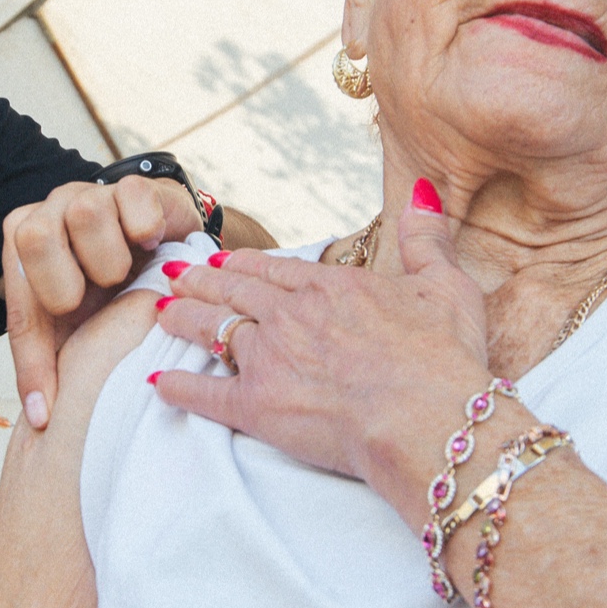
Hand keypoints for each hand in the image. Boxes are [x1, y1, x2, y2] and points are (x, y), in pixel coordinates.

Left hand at [4, 176, 202, 429]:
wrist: (169, 255)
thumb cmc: (116, 295)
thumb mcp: (80, 331)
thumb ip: (54, 364)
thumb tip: (42, 420)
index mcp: (24, 248)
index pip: (19, 308)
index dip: (33, 361)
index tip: (47, 408)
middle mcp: (50, 212)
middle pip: (34, 239)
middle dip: (67, 284)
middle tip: (94, 301)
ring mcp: (91, 192)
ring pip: (84, 214)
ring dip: (111, 259)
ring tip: (126, 274)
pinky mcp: (135, 184)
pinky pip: (132, 202)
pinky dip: (145, 231)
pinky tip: (151, 246)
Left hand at [154, 190, 494, 506]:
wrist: (426, 417)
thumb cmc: (444, 358)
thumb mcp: (447, 285)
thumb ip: (427, 237)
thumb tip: (422, 190)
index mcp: (331, 287)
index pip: (275, 270)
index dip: (244, 265)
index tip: (221, 261)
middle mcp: (291, 314)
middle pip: (234, 293)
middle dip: (201, 282)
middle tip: (175, 276)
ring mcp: (269, 357)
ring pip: (213, 329)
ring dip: (184, 319)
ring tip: (161, 312)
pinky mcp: (257, 405)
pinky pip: (206, 393)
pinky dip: (180, 387)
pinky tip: (158, 382)